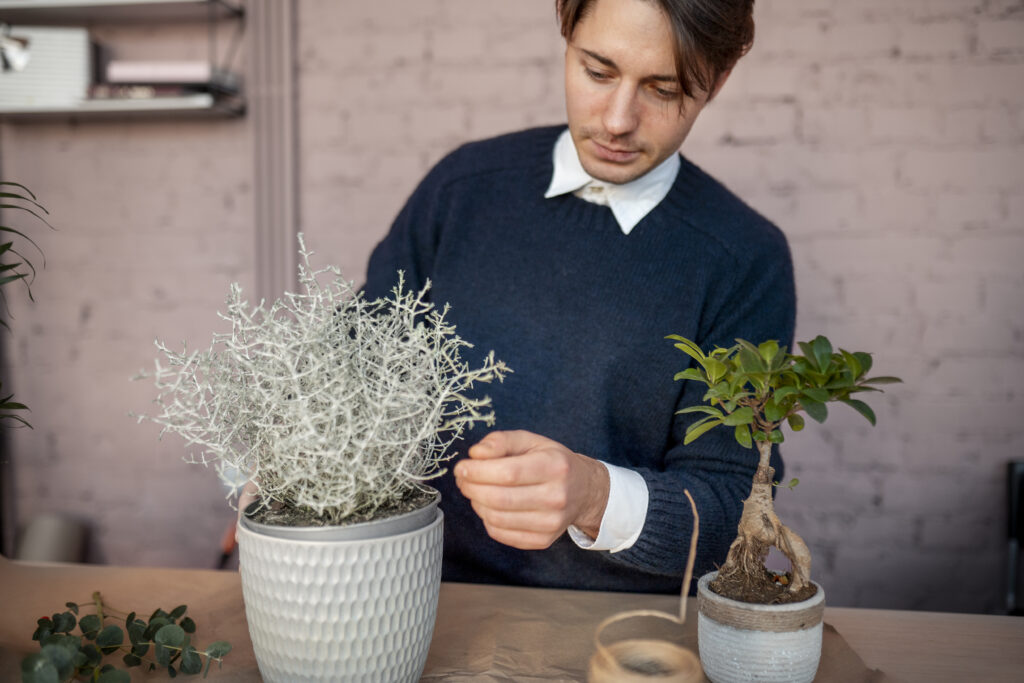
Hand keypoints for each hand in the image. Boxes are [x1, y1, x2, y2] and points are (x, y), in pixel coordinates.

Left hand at [453, 430, 609, 549]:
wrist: (584, 490)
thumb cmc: (552, 462)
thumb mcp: (531, 441)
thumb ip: (501, 441)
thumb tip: (475, 454)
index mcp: (555, 467)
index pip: (508, 473)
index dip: (477, 472)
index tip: (461, 468)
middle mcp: (557, 497)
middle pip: (499, 498)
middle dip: (471, 488)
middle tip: (463, 479)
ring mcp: (551, 523)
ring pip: (497, 518)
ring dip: (476, 504)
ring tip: (475, 491)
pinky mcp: (543, 540)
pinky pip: (501, 534)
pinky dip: (487, 519)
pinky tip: (489, 506)